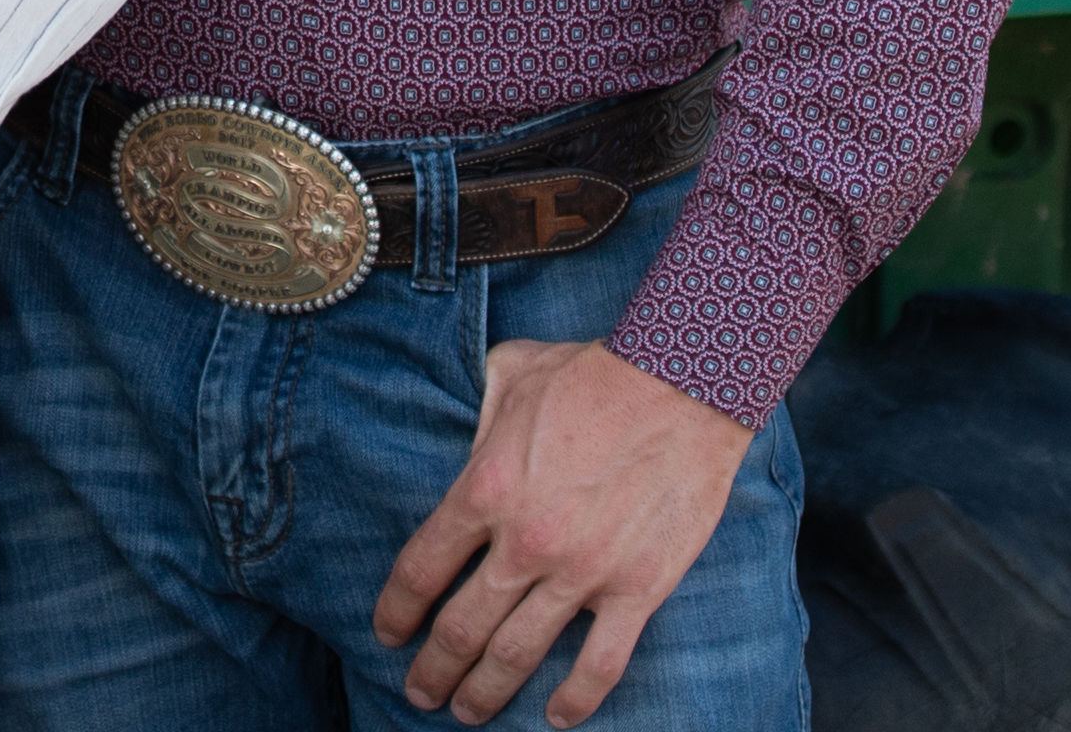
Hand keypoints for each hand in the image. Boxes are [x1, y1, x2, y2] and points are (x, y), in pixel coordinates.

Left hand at [372, 337, 750, 726]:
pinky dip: (575, 699)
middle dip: (433, 668)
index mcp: (484, 489)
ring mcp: (582, 572)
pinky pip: (600, 664)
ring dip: (485, 691)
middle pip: (461, 627)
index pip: (421, 569)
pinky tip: (554, 716)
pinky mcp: (637, 589)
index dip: (396, 610)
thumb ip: (478, 414)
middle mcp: (524, 542)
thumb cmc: (593, 372)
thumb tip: (467, 436)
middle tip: (419, 693)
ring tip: (466, 712)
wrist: (682, 384)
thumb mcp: (511, 373)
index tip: (388, 633)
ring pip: (518, 654)